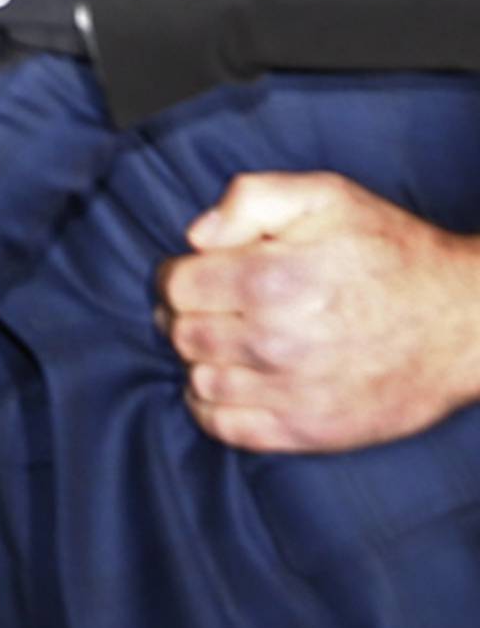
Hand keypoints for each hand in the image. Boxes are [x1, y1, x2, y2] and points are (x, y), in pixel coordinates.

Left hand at [158, 171, 479, 451]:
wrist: (463, 322)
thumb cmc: (393, 253)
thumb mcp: (327, 195)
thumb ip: (252, 197)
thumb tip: (196, 237)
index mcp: (273, 277)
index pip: (177, 286)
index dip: (176, 275)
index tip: (193, 273)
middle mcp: (275, 340)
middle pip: (182, 334)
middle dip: (183, 315)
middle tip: (206, 305)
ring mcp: (291, 392)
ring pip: (198, 381)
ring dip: (198, 360)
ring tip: (223, 340)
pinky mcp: (307, 432)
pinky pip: (226, 429)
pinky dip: (211, 407)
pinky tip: (229, 383)